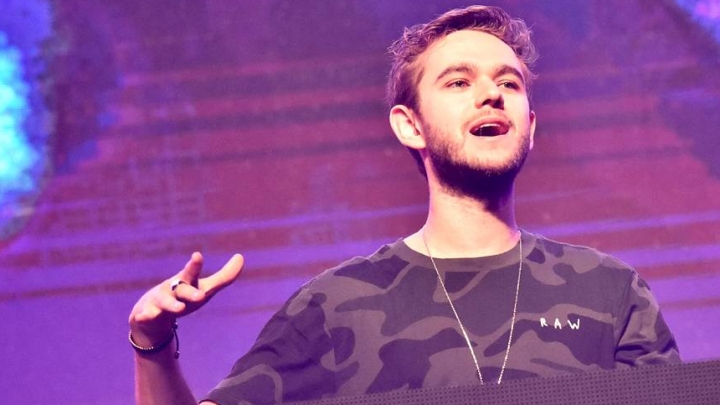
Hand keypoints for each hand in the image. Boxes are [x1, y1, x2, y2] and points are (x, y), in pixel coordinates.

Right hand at [128, 252, 243, 345]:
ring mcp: (159, 301)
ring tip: (179, 308)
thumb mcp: (205, 288)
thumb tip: (241, 256)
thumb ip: (225, 276)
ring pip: (165, 302)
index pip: (193, 273)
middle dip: (191, 292)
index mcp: (187, 283)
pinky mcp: (146, 314)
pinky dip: (145, 315)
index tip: (197, 256)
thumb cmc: (183, 298)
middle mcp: (173, 289)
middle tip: (201, 296)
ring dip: (172, 305)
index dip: (195, 265)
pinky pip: (145, 315)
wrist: (151, 315)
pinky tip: (144, 316)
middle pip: (182, 289)